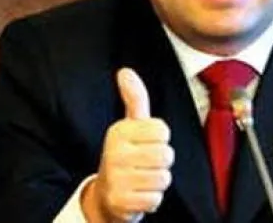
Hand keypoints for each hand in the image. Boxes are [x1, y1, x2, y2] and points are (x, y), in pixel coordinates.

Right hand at [83, 68, 174, 221]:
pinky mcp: (120, 201)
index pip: (163, 130)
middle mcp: (114, 152)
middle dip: (162, 163)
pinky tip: (139, 195)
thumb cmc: (125, 156)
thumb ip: (134, 99)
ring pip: (163, 178)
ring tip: (142, 179)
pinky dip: (151, 200)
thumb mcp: (129, 126)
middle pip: (166, 155)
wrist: (106, 196)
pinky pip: (155, 199)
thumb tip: (125, 71)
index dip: (160, 139)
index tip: (145, 144)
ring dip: (157, 182)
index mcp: (119, 131)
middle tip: (145, 164)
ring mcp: (116, 177)